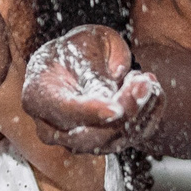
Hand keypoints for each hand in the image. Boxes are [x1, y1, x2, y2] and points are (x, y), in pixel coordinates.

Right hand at [20, 25, 164, 151]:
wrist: (80, 61)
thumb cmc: (77, 49)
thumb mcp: (84, 46)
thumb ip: (93, 70)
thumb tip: (110, 91)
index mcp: (38, 96)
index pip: (63, 111)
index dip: (90, 112)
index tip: (115, 109)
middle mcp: (52, 127)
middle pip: (88, 135)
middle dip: (124, 111)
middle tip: (144, 83)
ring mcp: (77, 141)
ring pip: (113, 141)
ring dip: (140, 113)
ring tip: (148, 81)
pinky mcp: (103, 145)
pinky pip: (129, 139)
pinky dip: (147, 117)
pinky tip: (152, 91)